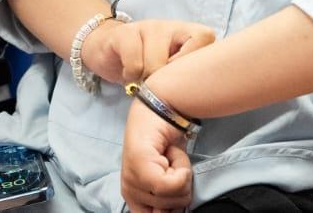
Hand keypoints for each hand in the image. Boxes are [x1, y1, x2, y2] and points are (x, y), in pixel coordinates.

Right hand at [81, 18, 215, 86]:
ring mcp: (147, 26)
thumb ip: (189, 74)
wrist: (108, 49)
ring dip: (146, 81)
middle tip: (160, 87)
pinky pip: (134, 65)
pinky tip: (129, 75)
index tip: (183, 80)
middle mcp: (170, 25)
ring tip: (143, 80)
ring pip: (154, 64)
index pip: (206, 37)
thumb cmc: (148, 65)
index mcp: (188, 32)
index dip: (195, 63)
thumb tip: (203, 98)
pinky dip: (130, 77)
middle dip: (167, 81)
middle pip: (177, 60)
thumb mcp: (173, 69)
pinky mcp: (124, 33)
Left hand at [121, 97, 192, 211]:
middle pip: (171, 210)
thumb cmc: (166, 142)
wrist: (161, 109)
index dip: (171, 210)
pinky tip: (171, 153)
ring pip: (174, 195)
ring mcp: (132, 181)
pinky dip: (182, 168)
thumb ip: (169, 198)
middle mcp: (129, 193)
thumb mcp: (170, 178)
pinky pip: (173, 183)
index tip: (178, 194)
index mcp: (134, 198)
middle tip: (172, 164)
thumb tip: (175, 211)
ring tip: (170, 156)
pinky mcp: (141, 168)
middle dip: (180, 187)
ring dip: (182, 174)